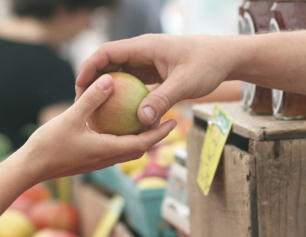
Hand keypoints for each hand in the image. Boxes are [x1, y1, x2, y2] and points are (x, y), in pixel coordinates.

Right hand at [18, 74, 175, 182]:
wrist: (29, 169)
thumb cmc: (48, 145)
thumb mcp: (71, 118)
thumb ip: (91, 99)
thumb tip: (110, 80)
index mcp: (107, 150)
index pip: (142, 143)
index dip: (160, 133)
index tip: (173, 122)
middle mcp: (106, 159)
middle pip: (138, 148)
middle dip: (154, 136)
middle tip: (165, 119)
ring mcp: (97, 161)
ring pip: (125, 150)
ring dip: (138, 138)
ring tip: (145, 121)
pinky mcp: (88, 160)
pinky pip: (111, 148)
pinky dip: (120, 138)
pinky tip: (115, 124)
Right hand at [76, 34, 238, 125]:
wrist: (226, 58)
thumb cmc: (207, 65)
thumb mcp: (185, 84)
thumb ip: (163, 100)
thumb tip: (141, 120)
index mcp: (145, 47)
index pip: (107, 52)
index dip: (89, 67)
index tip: (79, 87)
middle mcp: (143, 52)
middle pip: (108, 63)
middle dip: (93, 81)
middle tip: (82, 103)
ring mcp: (148, 62)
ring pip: (120, 74)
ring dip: (107, 90)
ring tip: (96, 111)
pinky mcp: (154, 72)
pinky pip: (133, 83)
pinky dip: (124, 96)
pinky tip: (120, 116)